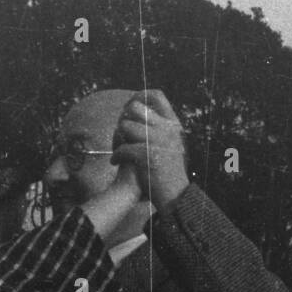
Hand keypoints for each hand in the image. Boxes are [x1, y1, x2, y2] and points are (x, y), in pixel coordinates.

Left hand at [111, 89, 189, 211]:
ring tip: (118, 149)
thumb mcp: (172, 145)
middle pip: (135, 108)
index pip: (157, 96)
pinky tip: (115, 162)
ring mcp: (157, 140)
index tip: (129, 106)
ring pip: (125, 126)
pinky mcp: (147, 155)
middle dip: (123, 118)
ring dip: (117, 138)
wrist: (175, 196)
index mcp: (173, 124)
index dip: (140, 96)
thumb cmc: (170, 173)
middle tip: (119, 132)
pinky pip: (123, 147)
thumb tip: (141, 112)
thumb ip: (161, 129)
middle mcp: (166, 128)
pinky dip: (116, 155)